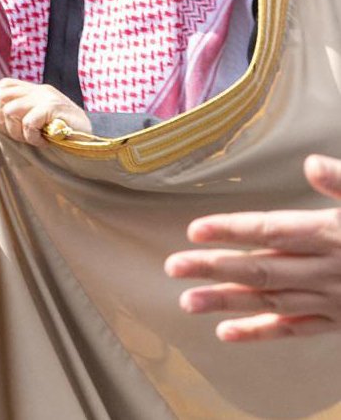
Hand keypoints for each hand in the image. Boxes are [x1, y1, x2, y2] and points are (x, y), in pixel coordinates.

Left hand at [0, 78, 89, 145]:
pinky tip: (42, 142)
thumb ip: (18, 114)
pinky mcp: (53, 108)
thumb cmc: (64, 134)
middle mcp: (39, 90)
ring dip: (15, 131)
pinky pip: (28, 122)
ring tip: (30, 139)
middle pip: (1, 97)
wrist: (95, 138)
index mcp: (34, 90)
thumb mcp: (38, 119)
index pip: (3, 86)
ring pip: (10, 110)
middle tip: (15, 136)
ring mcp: (46, 97)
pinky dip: (30, 137)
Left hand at [165, 154, 340, 341]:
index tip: (194, 229)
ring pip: (272, 301)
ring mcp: (333, 298)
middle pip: (262, 268)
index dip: (232, 229)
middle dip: (214, 267)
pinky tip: (228, 333)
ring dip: (228, 302)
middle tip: (172, 268)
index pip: (272, 230)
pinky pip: (298, 329)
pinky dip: (262, 333)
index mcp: (332, 233)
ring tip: (186, 302)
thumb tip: (312, 163)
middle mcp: (327, 269)